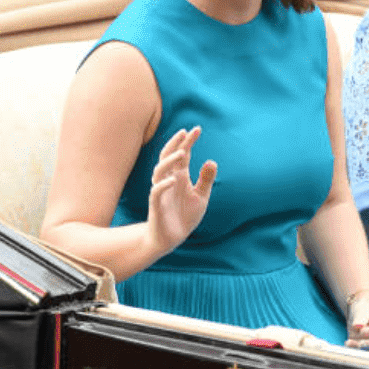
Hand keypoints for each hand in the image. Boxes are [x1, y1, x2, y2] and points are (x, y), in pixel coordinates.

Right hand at [147, 127, 216, 254]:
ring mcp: (161, 192)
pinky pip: (156, 192)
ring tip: (182, 153)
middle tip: (186, 132)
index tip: (197, 129)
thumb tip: (212, 161)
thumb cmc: (185, 216)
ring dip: (169, 161)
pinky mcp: (156, 206)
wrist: (171, 239)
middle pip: (168, 157)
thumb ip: (206, 179)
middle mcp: (169, 180)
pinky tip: (174, 180)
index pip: (183, 154)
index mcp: (180, 176)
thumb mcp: (201, 196)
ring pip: (159, 171)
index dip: (188, 142)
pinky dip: (163, 185)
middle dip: (175, 144)